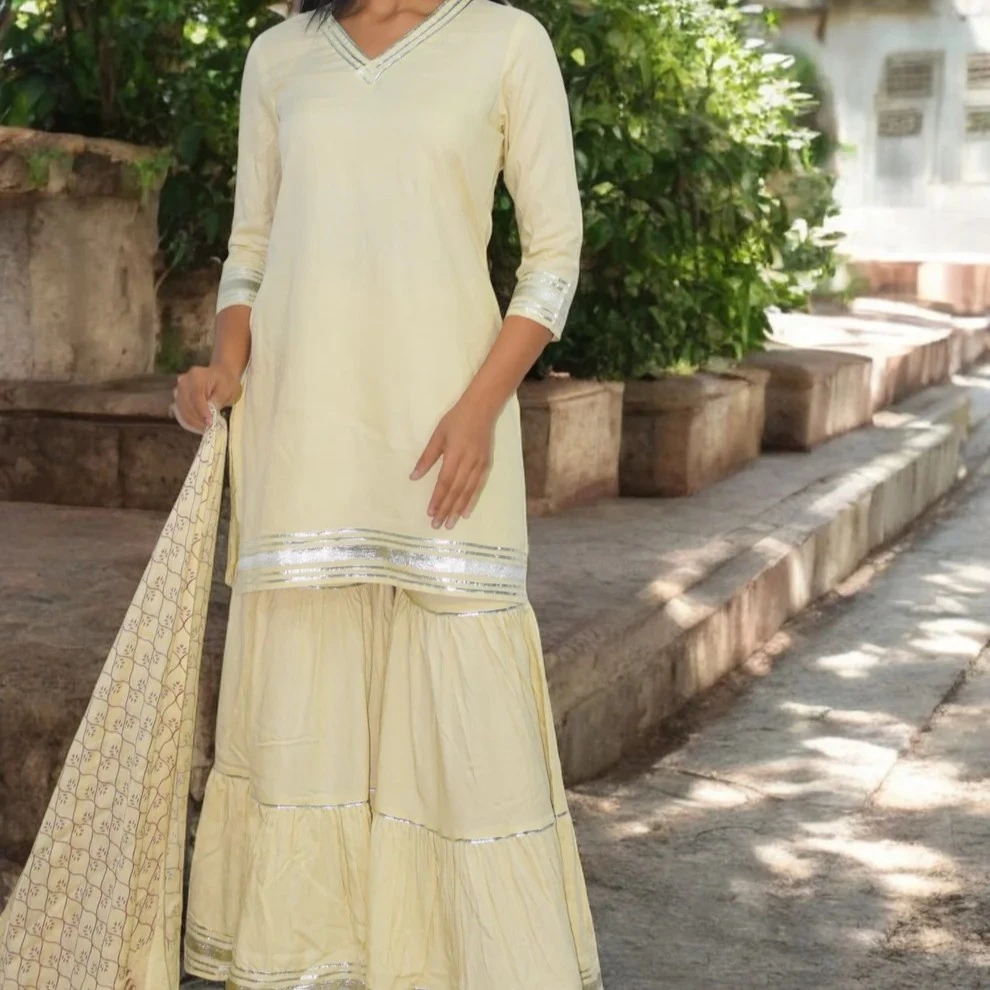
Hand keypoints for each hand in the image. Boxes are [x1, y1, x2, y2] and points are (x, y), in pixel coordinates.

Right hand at [172, 364, 241, 433]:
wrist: (220, 374)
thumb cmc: (226, 382)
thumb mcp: (228, 390)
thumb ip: (218, 401)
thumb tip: (210, 414)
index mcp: (196, 377)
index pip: (196, 397)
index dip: (202, 412)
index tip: (210, 423)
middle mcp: (183, 382)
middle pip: (186, 405)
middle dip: (197, 420)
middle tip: (208, 428)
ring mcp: (178, 389)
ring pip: (180, 411)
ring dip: (192, 422)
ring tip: (204, 428)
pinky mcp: (178, 397)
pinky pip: (179, 412)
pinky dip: (188, 420)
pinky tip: (198, 425)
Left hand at [411, 398, 495, 529]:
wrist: (482, 409)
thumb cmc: (456, 420)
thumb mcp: (438, 435)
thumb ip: (427, 458)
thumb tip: (414, 477)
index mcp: (454, 455)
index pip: (445, 483)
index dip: (437, 499)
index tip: (430, 513)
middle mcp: (468, 463)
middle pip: (456, 491)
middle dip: (446, 509)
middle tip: (437, 525)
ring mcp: (479, 465)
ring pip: (467, 492)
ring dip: (457, 510)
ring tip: (450, 524)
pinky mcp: (486, 465)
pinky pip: (478, 487)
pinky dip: (471, 501)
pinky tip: (465, 512)